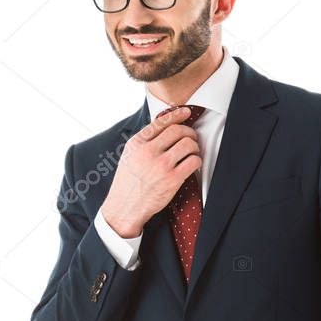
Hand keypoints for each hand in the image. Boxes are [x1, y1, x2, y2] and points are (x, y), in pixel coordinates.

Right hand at [100, 106, 201, 237]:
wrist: (124, 208)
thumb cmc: (127, 183)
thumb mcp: (129, 156)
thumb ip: (144, 142)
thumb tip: (164, 126)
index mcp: (136, 143)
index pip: (161, 122)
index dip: (177, 115)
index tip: (186, 112)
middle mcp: (148, 152)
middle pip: (178, 131)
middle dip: (189, 132)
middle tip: (191, 138)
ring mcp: (161, 165)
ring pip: (189, 144)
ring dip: (194, 147)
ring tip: (192, 152)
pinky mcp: (172, 180)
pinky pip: (193, 161)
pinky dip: (196, 161)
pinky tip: (192, 165)